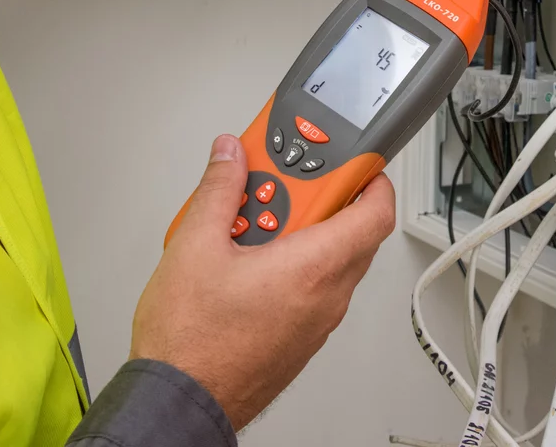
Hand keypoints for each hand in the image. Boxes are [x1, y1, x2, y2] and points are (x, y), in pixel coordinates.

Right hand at [130, 135, 395, 428]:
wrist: (180, 401)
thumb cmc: (192, 343)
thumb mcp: (195, 245)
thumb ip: (219, 190)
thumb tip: (231, 155)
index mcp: (313, 267)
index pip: (375, 212)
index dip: (371, 177)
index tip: (351, 157)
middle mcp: (326, 296)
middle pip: (349, 230)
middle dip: (317, 198)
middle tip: (273, 185)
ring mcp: (317, 320)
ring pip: (329, 259)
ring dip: (300, 232)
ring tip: (248, 223)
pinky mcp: (301, 337)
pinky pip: (313, 287)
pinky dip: (293, 263)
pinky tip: (247, 259)